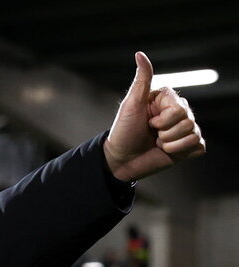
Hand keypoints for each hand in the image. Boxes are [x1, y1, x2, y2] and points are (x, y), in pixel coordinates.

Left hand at [103, 51, 206, 181]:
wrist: (121, 159)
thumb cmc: (123, 131)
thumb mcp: (131, 104)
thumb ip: (141, 80)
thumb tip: (139, 54)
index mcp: (167, 99)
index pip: (180, 109)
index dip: (162, 120)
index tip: (147, 121)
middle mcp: (179, 112)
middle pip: (188, 122)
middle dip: (166, 133)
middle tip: (152, 134)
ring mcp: (184, 129)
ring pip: (194, 134)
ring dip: (171, 144)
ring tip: (157, 143)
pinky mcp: (187, 146)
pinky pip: (198, 146)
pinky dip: (182, 151)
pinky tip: (168, 151)